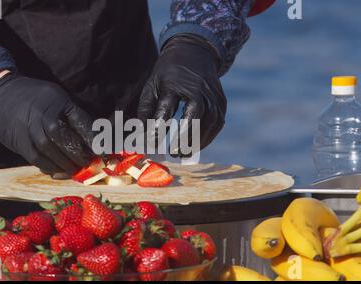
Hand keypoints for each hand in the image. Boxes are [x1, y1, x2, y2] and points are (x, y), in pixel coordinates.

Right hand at [0, 73, 94, 173]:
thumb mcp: (60, 98)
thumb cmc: (38, 98)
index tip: (104, 153)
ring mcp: (30, 131)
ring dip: (66, 164)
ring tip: (77, 170)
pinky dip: (51, 167)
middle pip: (65, 139)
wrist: (1, 95)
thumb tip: (96, 137)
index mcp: (57, 103)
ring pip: (50, 152)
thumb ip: (76, 116)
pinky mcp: (20, 143)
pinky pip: (38, 160)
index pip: (80, 123)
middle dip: (79, 154)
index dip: (94, 140)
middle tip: (90, 163)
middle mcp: (43, 117)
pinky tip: (60, 171)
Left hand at [138, 34, 226, 153]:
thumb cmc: (167, 74)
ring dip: (198, 141)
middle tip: (174, 153)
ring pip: (210, 121)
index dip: (159, 128)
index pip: (166, 108)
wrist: (194, 52)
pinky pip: (217, 122)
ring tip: (184, 153)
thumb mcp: (152, 86)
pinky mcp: (221, 100)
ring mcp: (212, 93)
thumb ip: (145, 110)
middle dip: (185, 136)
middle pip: (196, 114)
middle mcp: (197, 87)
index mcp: (174, 82)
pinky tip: (196, 145)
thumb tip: (139, 136)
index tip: (151, 144)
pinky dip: (208, 137)